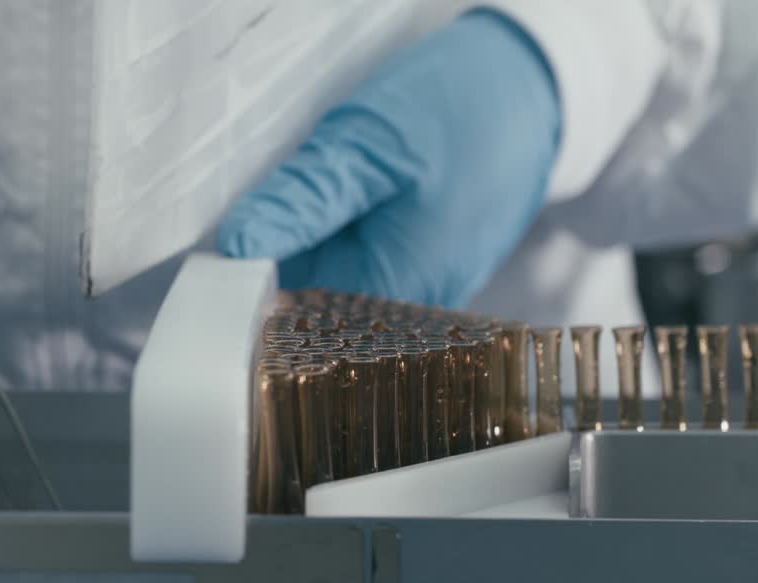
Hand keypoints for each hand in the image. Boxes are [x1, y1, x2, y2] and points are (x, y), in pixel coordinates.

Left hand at [217, 10, 560, 308]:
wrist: (536, 86)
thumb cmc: (459, 108)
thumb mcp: (367, 144)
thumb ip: (303, 201)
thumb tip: (239, 244)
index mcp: (394, 290)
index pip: (292, 322)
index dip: (248, 291)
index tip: (220, 258)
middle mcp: (410, 308)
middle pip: (311, 312)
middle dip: (275, 274)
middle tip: (257, 225)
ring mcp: (419, 290)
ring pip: (333, 289)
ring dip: (305, 256)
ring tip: (304, 209)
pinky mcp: (422, 268)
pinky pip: (361, 270)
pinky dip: (336, 245)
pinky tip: (335, 212)